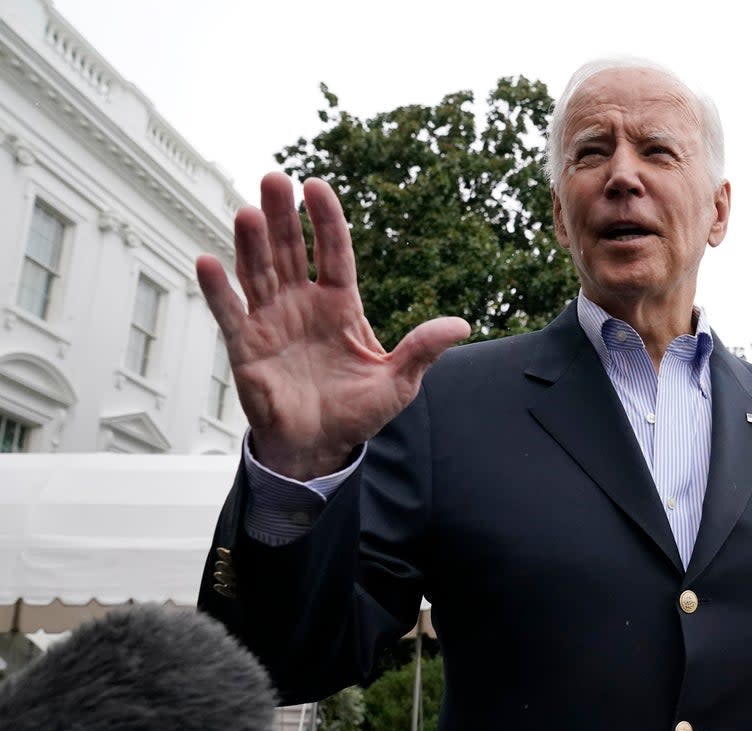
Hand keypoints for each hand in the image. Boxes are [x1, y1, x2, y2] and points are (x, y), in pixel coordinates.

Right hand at [195, 173, 469, 478]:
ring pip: (258, 272)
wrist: (319, 447)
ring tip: (247, 212)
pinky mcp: (245, 346)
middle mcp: (303, 304)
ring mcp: (271, 321)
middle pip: (290, 251)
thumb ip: (422, 350)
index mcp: (340, 305)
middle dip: (282, 216)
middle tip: (274, 179)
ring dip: (250, 243)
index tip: (316, 186)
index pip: (334, 252)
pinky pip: (228, 313)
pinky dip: (218, 289)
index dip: (326, 220)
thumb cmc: (356, 412)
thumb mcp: (398, 382)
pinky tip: (207, 261)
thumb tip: (461, 325)